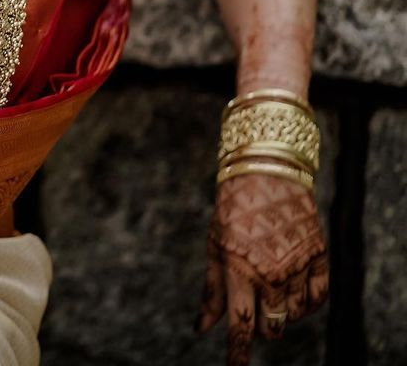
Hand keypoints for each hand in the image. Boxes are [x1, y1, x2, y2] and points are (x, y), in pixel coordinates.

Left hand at [195, 172, 328, 364]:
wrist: (266, 171)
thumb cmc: (233, 210)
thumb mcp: (215, 245)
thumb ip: (212, 290)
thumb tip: (201, 327)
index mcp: (239, 267)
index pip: (240, 323)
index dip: (238, 351)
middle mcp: (270, 271)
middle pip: (271, 326)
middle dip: (263, 326)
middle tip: (256, 305)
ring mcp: (297, 264)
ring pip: (294, 315)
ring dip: (283, 311)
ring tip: (272, 284)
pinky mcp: (319, 256)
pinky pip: (319, 298)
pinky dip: (308, 302)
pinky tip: (295, 291)